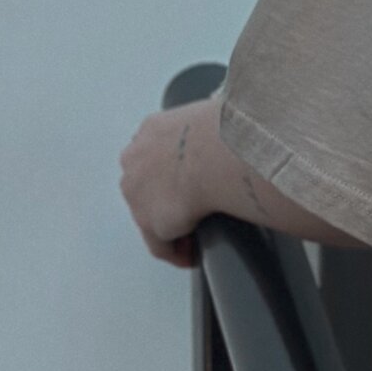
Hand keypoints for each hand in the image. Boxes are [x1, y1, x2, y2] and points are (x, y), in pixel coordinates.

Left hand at [118, 103, 209, 268]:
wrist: (215, 152)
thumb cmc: (224, 131)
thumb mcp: (214, 115)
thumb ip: (211, 127)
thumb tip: (236, 133)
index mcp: (152, 130)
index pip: (156, 154)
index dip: (173, 173)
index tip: (190, 183)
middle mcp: (135, 160)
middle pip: (147, 185)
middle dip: (167, 199)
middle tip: (193, 211)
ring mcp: (137, 193)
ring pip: (151, 215)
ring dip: (170, 225)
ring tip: (193, 237)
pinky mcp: (149, 222)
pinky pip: (160, 244)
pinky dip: (177, 251)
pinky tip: (192, 255)